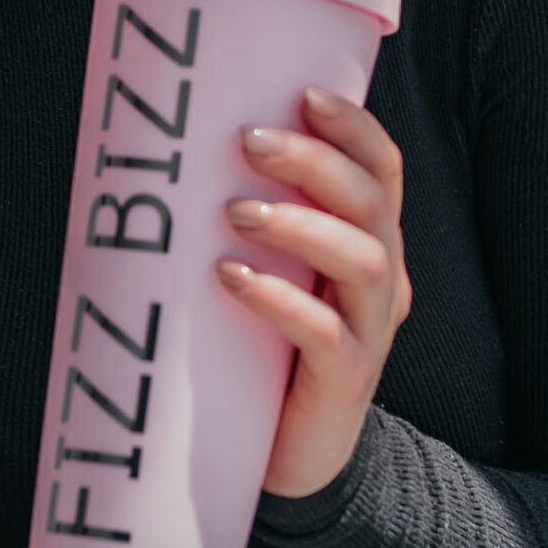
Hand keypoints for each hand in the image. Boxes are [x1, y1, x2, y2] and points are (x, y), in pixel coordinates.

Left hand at [215, 86, 413, 500]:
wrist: (293, 453)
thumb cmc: (267, 346)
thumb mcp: (266, 270)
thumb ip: (244, 220)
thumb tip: (164, 158)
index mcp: (370, 240)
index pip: (383, 170)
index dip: (354, 128)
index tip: (304, 94)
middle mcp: (383, 279)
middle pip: (372, 203)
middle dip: (314, 162)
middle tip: (247, 139)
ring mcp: (370, 330)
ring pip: (362, 260)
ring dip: (299, 225)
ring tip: (236, 213)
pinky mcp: (346, 379)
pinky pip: (326, 333)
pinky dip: (283, 301)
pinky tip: (234, 280)